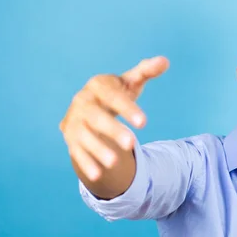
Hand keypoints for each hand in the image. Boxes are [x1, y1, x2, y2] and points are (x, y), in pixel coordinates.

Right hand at [59, 56, 169, 180]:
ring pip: (84, 136)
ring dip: (98, 149)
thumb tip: (165, 61)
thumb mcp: (130, 82)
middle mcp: (82, 102)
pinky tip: (98, 175)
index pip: (112, 96)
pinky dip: (87, 163)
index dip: (127, 109)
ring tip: (115, 162)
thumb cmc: (115, 94)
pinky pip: (77, 152)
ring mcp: (74, 121)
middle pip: (95, 117)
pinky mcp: (71, 139)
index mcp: (97, 86)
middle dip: (113, 130)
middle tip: (132, 144)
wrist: (89, 108)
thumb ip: (146, 71)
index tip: (144, 123)